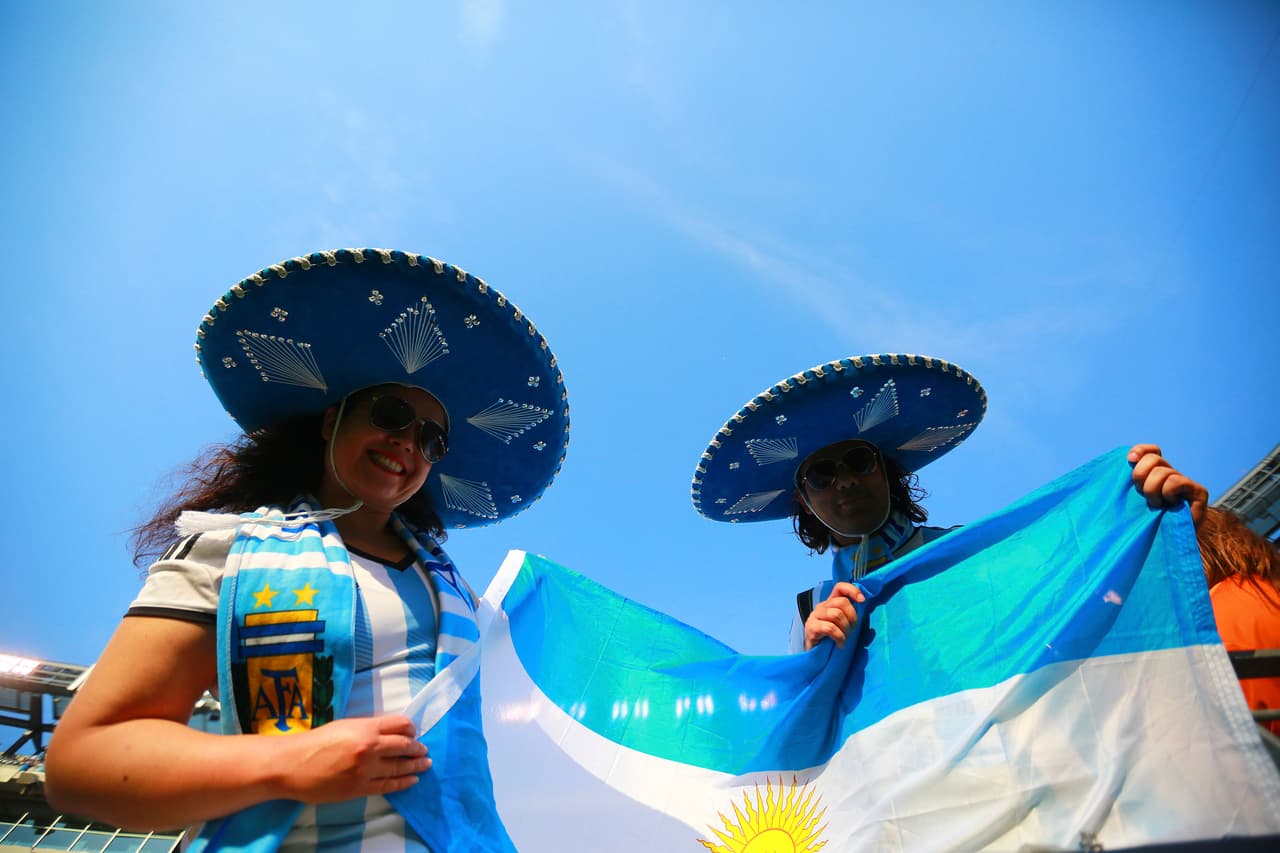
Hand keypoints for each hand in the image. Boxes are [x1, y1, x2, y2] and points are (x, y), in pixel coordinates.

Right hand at [275, 714, 430, 802]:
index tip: (414, 732)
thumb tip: (388, 733)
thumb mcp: (344, 726)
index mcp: (366, 728)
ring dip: (415, 765)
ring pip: (399, 767)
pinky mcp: (359, 788)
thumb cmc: (315, 742)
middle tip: (424, 750)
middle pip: (404, 746)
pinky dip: (403, 783)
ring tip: (425, 764)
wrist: (292, 764)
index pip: (400, 725)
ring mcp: (365, 770)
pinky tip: (412, 780)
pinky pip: (387, 786)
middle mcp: (370, 747)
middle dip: (417, 748)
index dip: (411, 729)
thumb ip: (368, 728)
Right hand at [804, 582, 865, 649]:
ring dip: (845, 629)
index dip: (852, 590)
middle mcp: (822, 607)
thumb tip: (864, 603)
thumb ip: (851, 614)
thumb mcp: (844, 625)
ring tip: (845, 638)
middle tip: (852, 630)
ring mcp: (814, 616)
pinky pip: (830, 628)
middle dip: (852, 617)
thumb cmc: (832, 641)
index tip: (862, 600)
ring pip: (836, 614)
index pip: (840, 587)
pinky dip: (839, 637)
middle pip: (842, 602)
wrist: (816, 657)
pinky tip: (840, 644)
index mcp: (830, 603)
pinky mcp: (811, 628)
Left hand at [1127, 443, 1208, 526]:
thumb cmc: (1144, 526)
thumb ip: (1125, 485)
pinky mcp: (1198, 492)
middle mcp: (1171, 474)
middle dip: (1140, 476)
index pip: (1151, 450)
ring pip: (1162, 472)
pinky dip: (1167, 492)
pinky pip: (1175, 482)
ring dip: (1152, 491)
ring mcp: (1185, 483)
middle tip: (1141, 495)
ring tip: (1155, 505)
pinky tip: (1169, 505)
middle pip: (1153, 458)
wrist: (1166, 547)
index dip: (1140, 451)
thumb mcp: (1129, 502)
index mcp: (1155, 474)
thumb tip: (1120, 463)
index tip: (1130, 459)